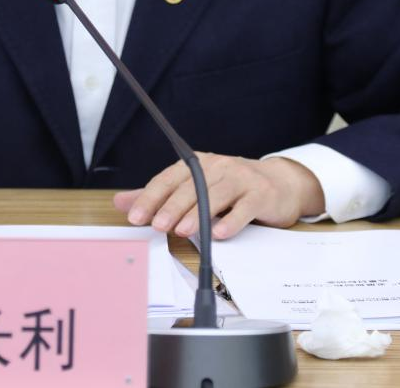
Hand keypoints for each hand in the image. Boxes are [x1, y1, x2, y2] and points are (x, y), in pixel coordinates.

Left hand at [112, 153, 325, 240]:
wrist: (279, 184)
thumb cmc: (232, 188)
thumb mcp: (195, 188)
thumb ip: (159, 196)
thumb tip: (120, 202)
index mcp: (198, 164)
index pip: (169, 178)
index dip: (151, 197)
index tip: (135, 216)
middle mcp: (218, 167)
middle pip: (191, 186)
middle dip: (171, 206)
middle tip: (156, 225)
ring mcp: (241, 179)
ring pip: (215, 195)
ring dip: (197, 214)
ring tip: (182, 231)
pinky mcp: (261, 194)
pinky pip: (245, 208)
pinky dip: (231, 221)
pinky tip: (219, 234)